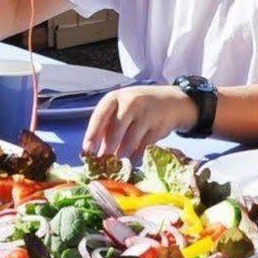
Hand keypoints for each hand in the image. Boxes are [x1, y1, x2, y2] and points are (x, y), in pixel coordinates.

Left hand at [82, 85, 198, 159]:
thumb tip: (96, 152)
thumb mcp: (120, 109)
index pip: (99, 116)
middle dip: (108, 149)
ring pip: (129, 142)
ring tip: (121, 156)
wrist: (170, 102)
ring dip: (123, 154)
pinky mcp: (158, 126)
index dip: (92, 134)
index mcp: (115, 98)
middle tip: (105, 159)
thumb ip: (107, 126)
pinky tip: (134, 158)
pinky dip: (137, 156)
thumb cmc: (137, 108)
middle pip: (115, 131)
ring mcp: (146, 114)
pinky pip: (143, 147)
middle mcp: (130, 103)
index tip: (87, 149)